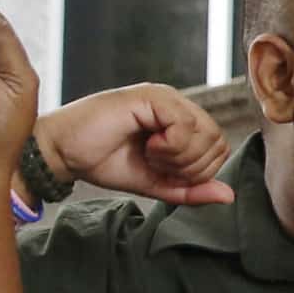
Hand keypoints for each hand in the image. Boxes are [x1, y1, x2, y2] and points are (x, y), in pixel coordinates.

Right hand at [44, 83, 236, 206]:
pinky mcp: (152, 96)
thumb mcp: (156, 183)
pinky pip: (185, 125)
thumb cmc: (104, 161)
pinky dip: (171, 146)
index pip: (218, 147)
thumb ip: (191, 190)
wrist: (64, 152)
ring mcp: (166, 98)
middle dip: (191, 167)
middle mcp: (178, 105)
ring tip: (150, 155)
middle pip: (217, 141)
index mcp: (181, 122)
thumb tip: (228, 196)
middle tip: (158, 166)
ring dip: (180, 156)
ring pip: (207, 132)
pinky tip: (147, 146)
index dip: (198, 171)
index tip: (165, 173)